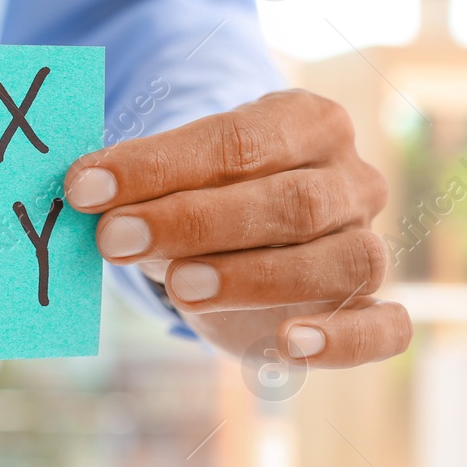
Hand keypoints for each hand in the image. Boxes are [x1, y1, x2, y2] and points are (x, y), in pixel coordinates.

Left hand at [63, 89, 411, 365]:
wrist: (245, 237)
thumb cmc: (204, 194)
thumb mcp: (170, 179)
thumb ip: (139, 183)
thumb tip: (81, 191)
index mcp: (308, 121)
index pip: (238, 140)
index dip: (160, 166)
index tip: (86, 188)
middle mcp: (353, 178)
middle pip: (291, 201)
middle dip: (195, 221)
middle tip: (116, 237)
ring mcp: (371, 242)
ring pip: (338, 261)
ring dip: (252, 277)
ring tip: (178, 289)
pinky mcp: (373, 306)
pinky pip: (386, 327)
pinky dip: (341, 339)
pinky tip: (286, 345)